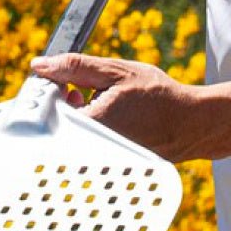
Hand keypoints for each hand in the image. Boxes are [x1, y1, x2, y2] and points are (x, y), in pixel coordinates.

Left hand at [30, 52, 201, 162]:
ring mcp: (97, 160)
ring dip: (76, 116)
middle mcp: (90, 149)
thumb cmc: (158, 96)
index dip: (51, 92)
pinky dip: (88, 130)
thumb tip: (40, 66)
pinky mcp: (104, 165)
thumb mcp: (116, 72)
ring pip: (69, 136)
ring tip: (98, 103)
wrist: (191, 124)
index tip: (65, 82)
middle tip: (79, 91)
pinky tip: (106, 119)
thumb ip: (75, 67)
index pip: (47, 110)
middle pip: (56, 126)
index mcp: (89, 125)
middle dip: (62, 104)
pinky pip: (84, 146)